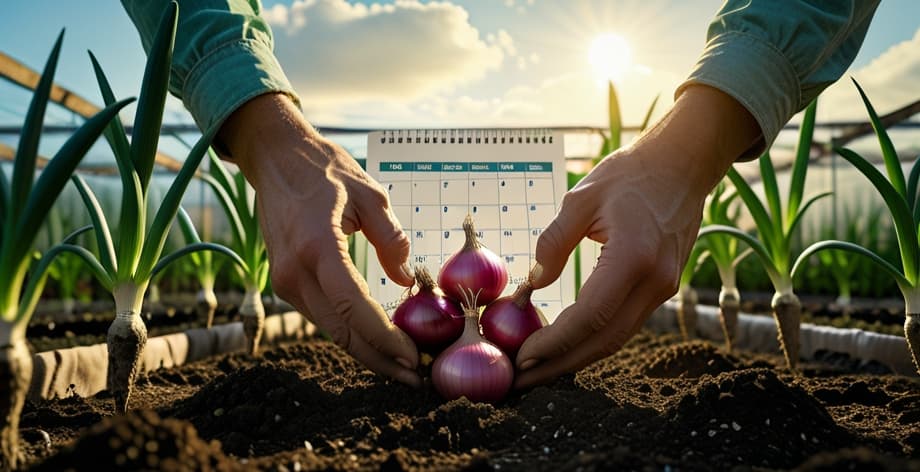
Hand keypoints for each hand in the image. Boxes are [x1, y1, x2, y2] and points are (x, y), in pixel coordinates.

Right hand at [219, 93, 420, 386]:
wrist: (275, 159)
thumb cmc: (326, 170)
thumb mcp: (370, 195)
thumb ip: (390, 239)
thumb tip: (405, 280)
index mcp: (317, 246)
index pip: (352, 307)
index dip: (384, 338)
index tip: (413, 357)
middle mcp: (295, 271)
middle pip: (340, 332)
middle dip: (379, 360)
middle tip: (414, 377)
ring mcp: (285, 281)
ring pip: (330, 330)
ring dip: (366, 351)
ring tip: (402, 364)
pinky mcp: (285, 283)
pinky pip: (322, 316)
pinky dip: (350, 332)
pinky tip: (376, 340)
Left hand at [514, 85, 760, 387]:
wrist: (682, 166)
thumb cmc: (629, 175)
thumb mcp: (581, 199)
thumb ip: (553, 243)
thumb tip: (533, 285)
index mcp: (633, 258)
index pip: (589, 316)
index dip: (554, 343)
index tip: (521, 358)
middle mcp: (654, 282)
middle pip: (604, 341)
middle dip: (560, 365)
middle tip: (522, 381)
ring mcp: (664, 289)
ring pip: (616, 339)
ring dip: (576, 358)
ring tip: (537, 370)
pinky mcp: (663, 289)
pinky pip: (624, 324)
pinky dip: (593, 340)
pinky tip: (566, 345)